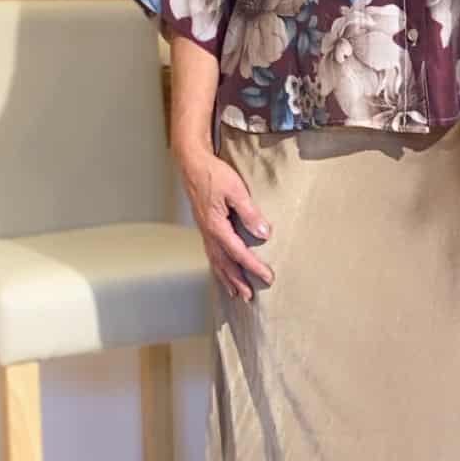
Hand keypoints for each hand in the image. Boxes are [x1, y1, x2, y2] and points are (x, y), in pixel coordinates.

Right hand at [175, 145, 273, 302]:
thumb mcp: (236, 190)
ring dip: (226, 278)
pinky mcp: (204, 226)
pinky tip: (222, 270)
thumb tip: (263, 233)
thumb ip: (249, 212)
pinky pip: (211, 253)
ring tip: (236, 292)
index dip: (253, 266)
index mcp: (216, 226)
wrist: (192, 164)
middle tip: (249, 296)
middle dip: (237, 281)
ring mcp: (205, 230)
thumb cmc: (213, 174)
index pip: (238, 253)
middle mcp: (208, 233)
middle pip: (224, 264)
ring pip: (215, 261)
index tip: (267, 277)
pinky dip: (218, 266)